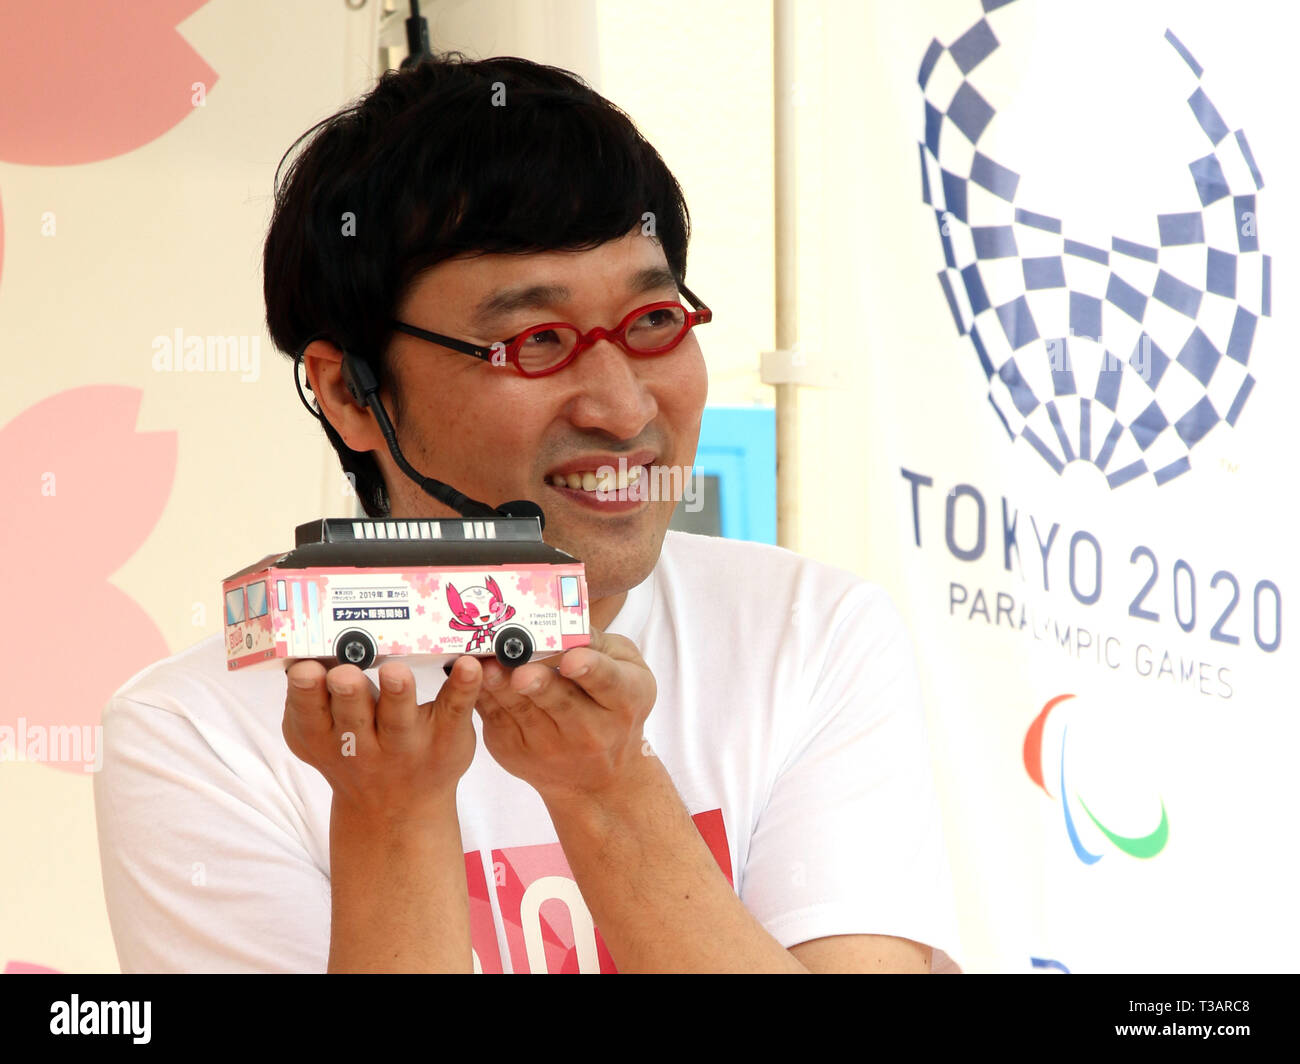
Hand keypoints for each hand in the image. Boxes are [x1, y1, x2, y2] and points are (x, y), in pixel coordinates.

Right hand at [282, 655, 481, 823]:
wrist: (398, 811)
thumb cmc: (354, 754)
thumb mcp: (320, 739)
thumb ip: (308, 703)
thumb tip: (296, 659)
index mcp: (326, 737)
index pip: (310, 714)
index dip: (306, 693)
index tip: (306, 669)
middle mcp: (365, 744)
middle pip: (353, 717)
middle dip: (348, 694)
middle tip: (345, 674)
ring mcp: (408, 742)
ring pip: (400, 719)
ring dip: (397, 695)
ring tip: (396, 672)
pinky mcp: (447, 735)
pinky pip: (455, 709)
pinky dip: (464, 688)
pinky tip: (471, 666)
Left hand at [473, 629, 656, 802]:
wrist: (598, 776)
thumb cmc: (615, 706)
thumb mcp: (628, 671)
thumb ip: (600, 645)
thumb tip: (565, 620)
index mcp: (624, 699)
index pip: (607, 681)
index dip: (589, 669)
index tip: (572, 660)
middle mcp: (592, 729)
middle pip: (560, 702)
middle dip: (539, 684)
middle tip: (521, 671)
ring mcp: (552, 745)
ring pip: (522, 712)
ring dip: (502, 689)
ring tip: (487, 669)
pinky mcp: (517, 751)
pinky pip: (497, 720)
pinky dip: (484, 696)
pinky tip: (472, 677)